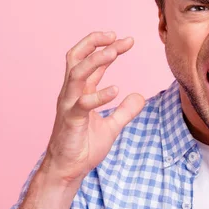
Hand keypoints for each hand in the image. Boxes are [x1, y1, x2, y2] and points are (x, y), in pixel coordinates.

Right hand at [42, 31, 145, 184]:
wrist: (68, 171)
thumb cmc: (84, 147)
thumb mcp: (112, 127)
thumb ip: (125, 111)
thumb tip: (140, 97)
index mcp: (81, 91)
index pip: (91, 61)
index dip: (108, 48)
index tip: (127, 40)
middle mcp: (72, 93)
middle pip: (77, 57)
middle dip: (95, 43)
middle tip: (116, 36)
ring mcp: (69, 105)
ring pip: (77, 73)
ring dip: (95, 60)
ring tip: (114, 51)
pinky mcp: (71, 120)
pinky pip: (83, 103)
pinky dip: (99, 95)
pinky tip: (116, 90)